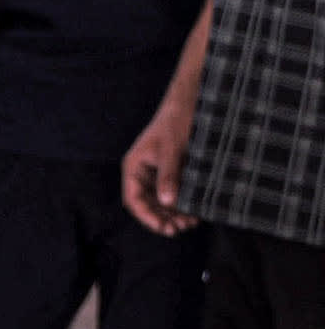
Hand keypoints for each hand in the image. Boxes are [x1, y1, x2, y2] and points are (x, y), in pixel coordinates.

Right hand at [122, 100, 200, 236]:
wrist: (191, 100)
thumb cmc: (177, 120)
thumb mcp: (172, 148)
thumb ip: (168, 175)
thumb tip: (167, 202)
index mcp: (134, 167)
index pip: (134, 200)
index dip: (147, 217)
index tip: (164, 228)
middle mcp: (143, 173)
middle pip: (148, 204)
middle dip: (164, 218)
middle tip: (181, 228)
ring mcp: (158, 173)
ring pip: (161, 201)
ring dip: (174, 214)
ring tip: (190, 223)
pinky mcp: (173, 170)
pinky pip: (174, 192)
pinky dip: (183, 203)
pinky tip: (194, 210)